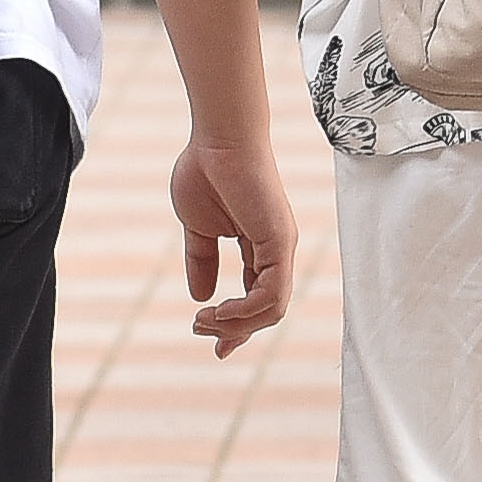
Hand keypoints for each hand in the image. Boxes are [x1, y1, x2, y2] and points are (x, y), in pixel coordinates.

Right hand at [173, 131, 293, 355]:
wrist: (217, 140)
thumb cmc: (208, 171)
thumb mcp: (199, 228)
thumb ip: (202, 260)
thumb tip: (201, 295)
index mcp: (261, 247)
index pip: (257, 298)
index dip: (236, 325)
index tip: (212, 342)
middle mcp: (277, 251)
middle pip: (267, 310)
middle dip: (235, 331)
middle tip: (201, 330)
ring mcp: (281, 247)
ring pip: (272, 309)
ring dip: (236, 324)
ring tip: (204, 321)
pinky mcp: (279, 241)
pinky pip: (270, 293)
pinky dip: (244, 310)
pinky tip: (218, 310)